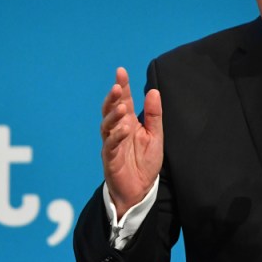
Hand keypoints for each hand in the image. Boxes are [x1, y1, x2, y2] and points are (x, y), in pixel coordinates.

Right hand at [100, 67, 163, 218]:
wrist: (140, 190)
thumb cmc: (145, 162)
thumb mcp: (155, 136)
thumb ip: (153, 115)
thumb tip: (153, 91)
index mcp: (128, 123)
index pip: (123, 100)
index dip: (122, 86)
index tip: (121, 71)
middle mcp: (117, 130)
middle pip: (110, 109)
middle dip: (112, 98)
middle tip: (117, 86)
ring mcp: (112, 144)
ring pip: (106, 125)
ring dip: (113, 115)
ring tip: (122, 108)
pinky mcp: (110, 158)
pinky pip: (110, 145)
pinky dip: (116, 136)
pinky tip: (123, 129)